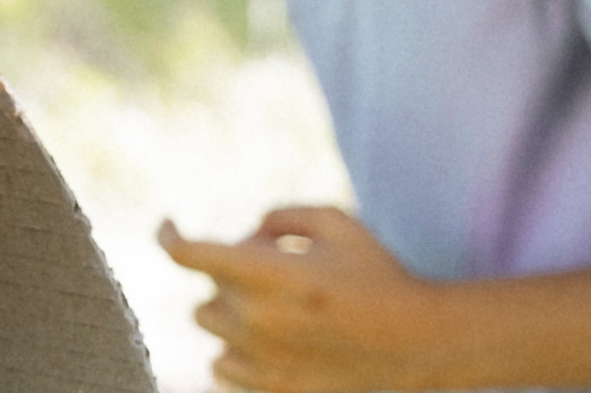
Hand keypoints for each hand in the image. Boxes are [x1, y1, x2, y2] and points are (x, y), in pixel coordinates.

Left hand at [162, 208, 441, 392]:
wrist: (423, 343)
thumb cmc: (378, 274)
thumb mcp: (334, 222)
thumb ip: (280, 216)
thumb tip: (248, 232)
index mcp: (267, 274)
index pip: (189, 254)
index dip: (168, 234)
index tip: (167, 224)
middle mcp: (256, 320)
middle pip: (208, 289)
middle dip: (233, 272)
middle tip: (278, 270)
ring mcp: (263, 361)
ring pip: (211, 326)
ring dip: (231, 311)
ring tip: (277, 306)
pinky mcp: (275, 389)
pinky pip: (223, 365)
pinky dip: (235, 348)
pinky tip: (269, 337)